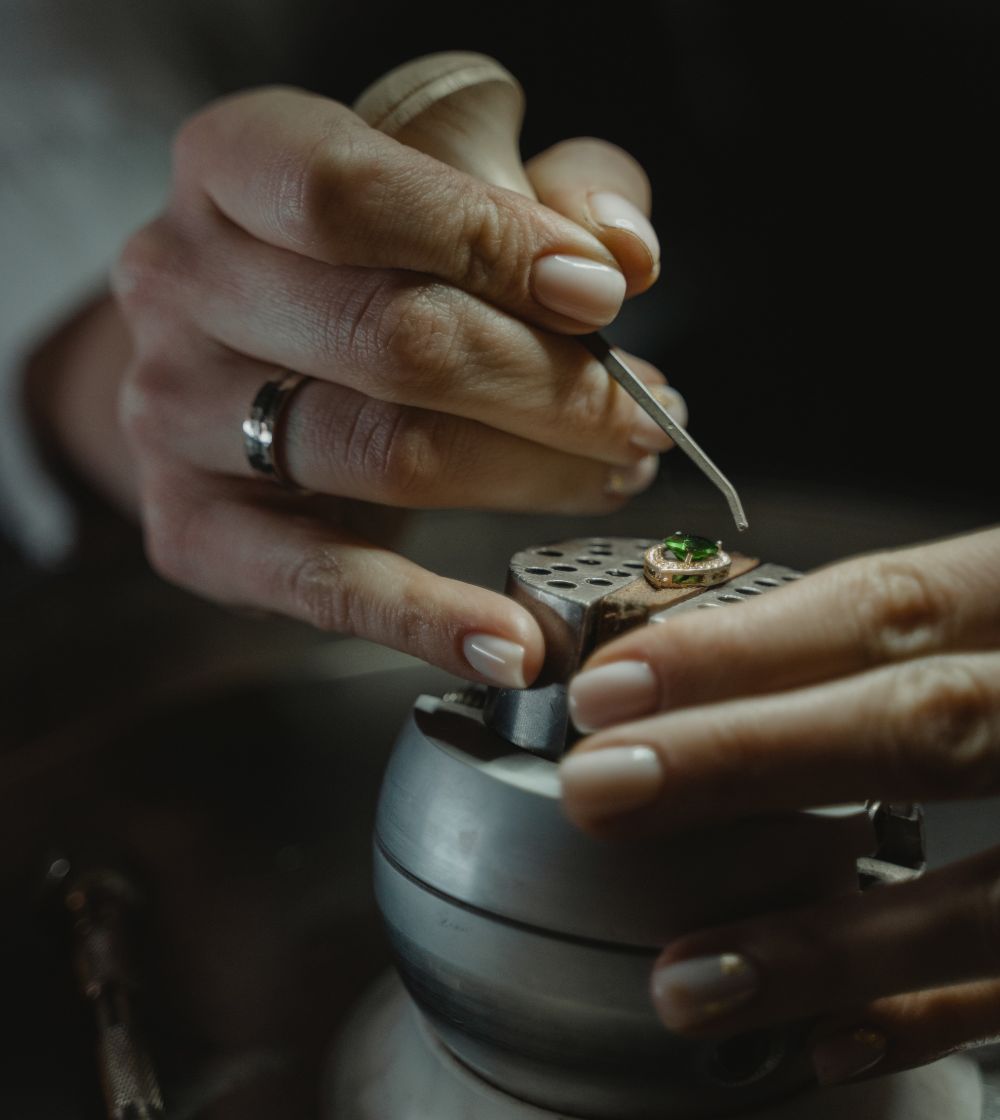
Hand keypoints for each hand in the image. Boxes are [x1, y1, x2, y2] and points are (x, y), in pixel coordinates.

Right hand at [110, 87, 680, 684]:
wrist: (230, 359)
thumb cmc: (360, 262)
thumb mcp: (454, 184)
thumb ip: (552, 193)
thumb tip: (625, 257)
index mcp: (233, 165)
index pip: (351, 194)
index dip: (489, 243)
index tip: (600, 300)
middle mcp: (181, 283)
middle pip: (389, 339)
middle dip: (548, 386)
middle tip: (642, 416)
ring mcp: (173, 414)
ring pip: (384, 453)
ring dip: (530, 476)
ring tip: (611, 477)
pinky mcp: (193, 528)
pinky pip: (321, 583)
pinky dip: (427, 620)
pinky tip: (513, 646)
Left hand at [558, 527, 999, 1084]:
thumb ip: (916, 640)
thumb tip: (720, 680)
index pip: (889, 607)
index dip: (745, 649)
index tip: (615, 688)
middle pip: (929, 725)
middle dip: (752, 759)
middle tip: (606, 791)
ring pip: (992, 893)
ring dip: (831, 941)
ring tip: (688, 979)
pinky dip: (934, 1016)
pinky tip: (823, 1043)